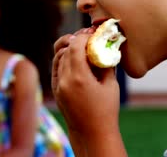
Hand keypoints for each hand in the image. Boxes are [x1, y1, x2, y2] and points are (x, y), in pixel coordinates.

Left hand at [51, 28, 120, 142]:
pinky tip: (72, 57)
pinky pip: (55, 68)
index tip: (91, 33)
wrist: (92, 133)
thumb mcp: (111, 84)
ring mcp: (57, 86)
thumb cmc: (106, 110)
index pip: (75, 46)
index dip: (82, 37)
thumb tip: (106, 45)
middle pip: (65, 50)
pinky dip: (62, 59)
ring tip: (79, 46)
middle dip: (76, 41)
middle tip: (87, 37)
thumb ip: (106, 63)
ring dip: (68, 49)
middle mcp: (64, 80)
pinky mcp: (55, 90)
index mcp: (79, 77)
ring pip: (58, 58)